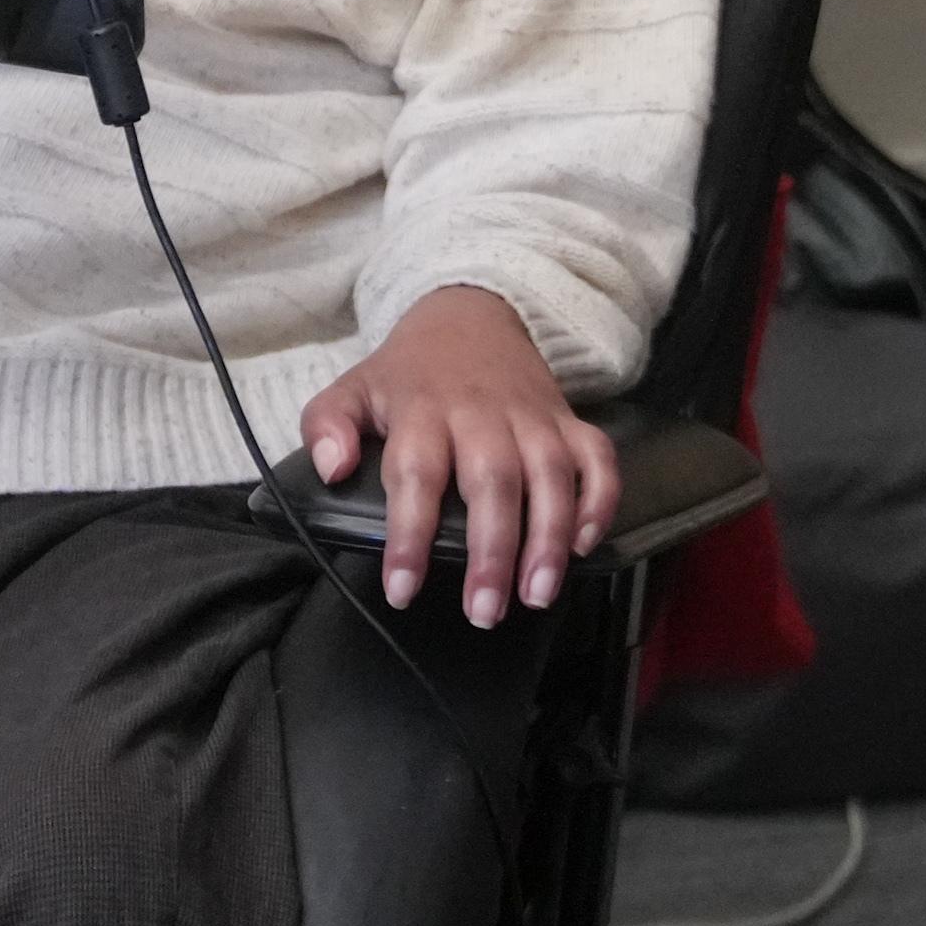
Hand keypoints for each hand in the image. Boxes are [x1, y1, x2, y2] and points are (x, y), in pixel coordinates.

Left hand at [300, 284, 615, 626]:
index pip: (416, 474)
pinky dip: (599, 500)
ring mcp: (532, 416)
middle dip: (492, 552)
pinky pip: (597, 459)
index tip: (403, 589)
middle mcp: (482, 413)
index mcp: (423, 409)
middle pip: (493, 481)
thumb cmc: (410, 372)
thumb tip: (331, 468)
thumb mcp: (353, 389)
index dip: (410, 536)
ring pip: (551, 475)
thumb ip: (327, 425)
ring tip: (537, 595)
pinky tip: (583, 544)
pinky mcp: (569, 420)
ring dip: (548, 538)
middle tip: (484, 612)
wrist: (470, 313)